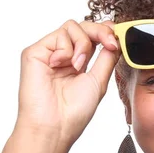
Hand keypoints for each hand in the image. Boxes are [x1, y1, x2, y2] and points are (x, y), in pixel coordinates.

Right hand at [15, 19, 119, 144]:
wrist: (54, 125)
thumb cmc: (74, 111)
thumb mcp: (98, 80)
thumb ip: (107, 57)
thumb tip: (117, 38)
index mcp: (78, 63)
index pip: (93, 37)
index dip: (107, 32)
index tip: (118, 39)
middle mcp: (63, 55)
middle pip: (84, 26)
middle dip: (101, 31)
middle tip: (110, 43)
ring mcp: (49, 53)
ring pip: (72, 27)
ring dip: (82, 44)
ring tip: (78, 66)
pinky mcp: (35, 52)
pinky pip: (58, 35)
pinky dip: (66, 49)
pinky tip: (60, 66)